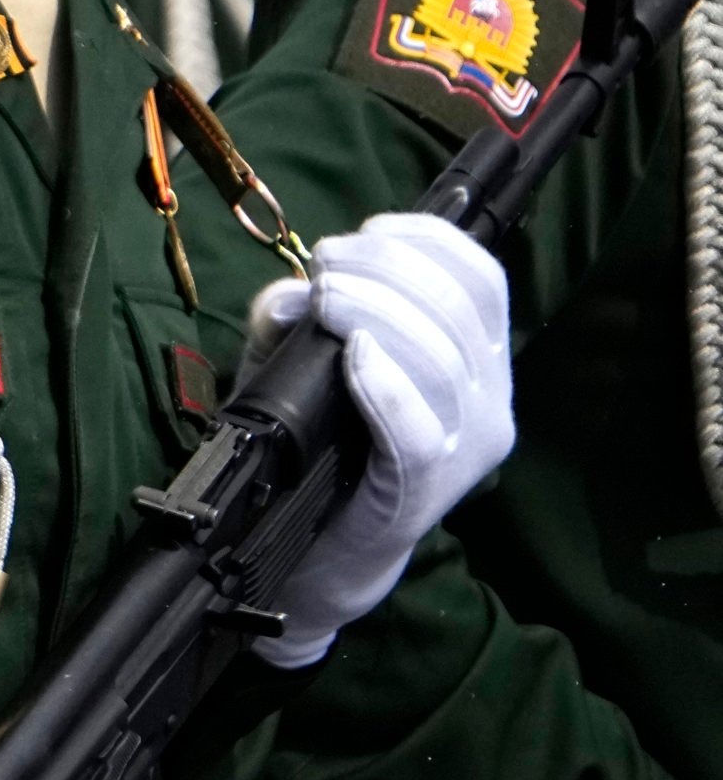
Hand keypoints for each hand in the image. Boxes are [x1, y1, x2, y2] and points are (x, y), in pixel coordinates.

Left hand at [245, 213, 515, 669]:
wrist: (313, 547)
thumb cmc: (316, 441)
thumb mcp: (297, 360)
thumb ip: (291, 316)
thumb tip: (290, 290)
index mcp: (477, 359)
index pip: (481, 279)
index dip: (427, 241)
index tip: (365, 232)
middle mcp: (488, 401)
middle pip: (456, 309)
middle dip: (384, 270)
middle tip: (326, 268)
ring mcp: (466, 450)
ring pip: (441, 360)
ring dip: (377, 313)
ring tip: (327, 302)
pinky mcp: (426, 491)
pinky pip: (420, 431)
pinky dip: (387, 386)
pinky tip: (355, 359)